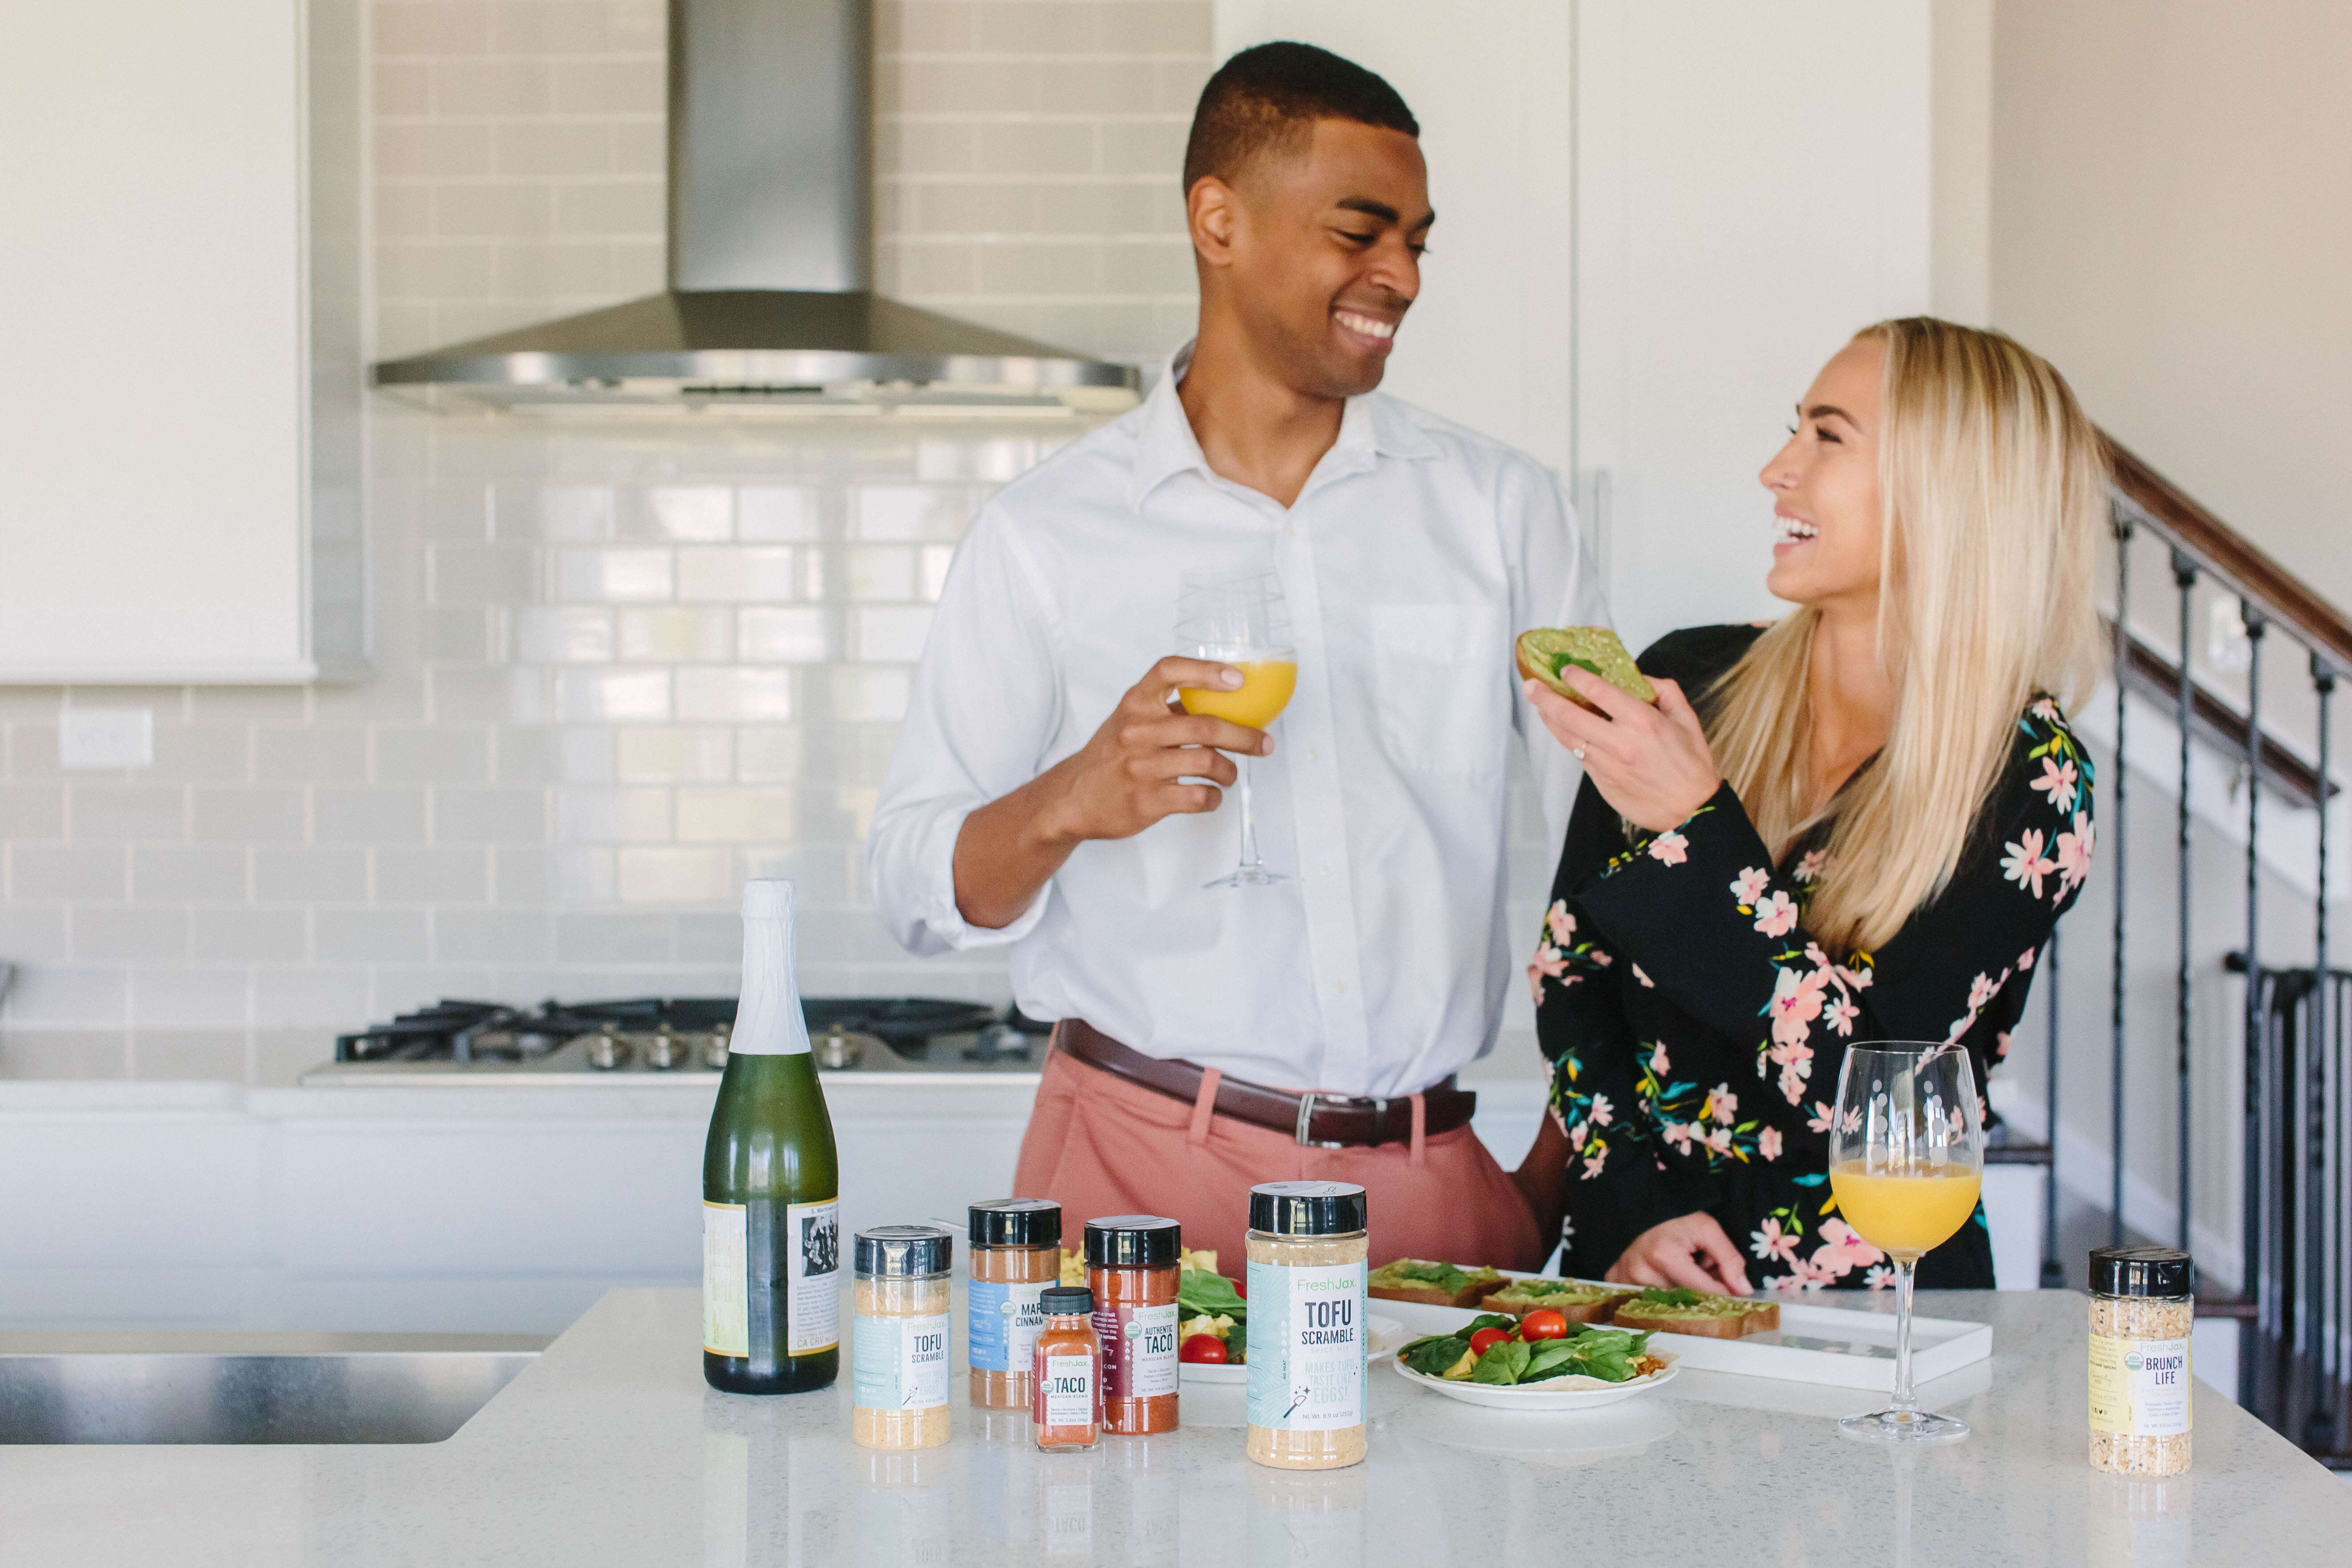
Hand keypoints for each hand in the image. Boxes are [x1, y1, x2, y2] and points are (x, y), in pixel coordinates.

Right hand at [953, 657, 1270, 927]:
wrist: (1072, 798)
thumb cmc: (1111, 755)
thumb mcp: (1130, 719)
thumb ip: (1169, 709)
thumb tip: (1227, 699)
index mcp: (1135, 704)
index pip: (1168, 671)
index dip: (1206, 670)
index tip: (1237, 678)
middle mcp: (1137, 731)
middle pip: (1205, 725)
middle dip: (1245, 736)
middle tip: (1265, 743)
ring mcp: (1141, 767)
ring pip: (1208, 763)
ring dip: (1229, 770)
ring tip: (1229, 774)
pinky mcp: (1146, 801)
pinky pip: (1199, 797)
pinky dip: (1214, 797)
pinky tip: (1211, 796)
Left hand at [1524, 670, 1720, 833]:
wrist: (1691, 811)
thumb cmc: (1691, 764)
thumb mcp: (1687, 719)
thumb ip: (1664, 691)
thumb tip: (1638, 677)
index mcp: (1642, 721)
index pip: (1599, 691)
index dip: (1577, 677)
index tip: (1566, 669)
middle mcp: (1619, 742)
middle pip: (1570, 714)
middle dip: (1546, 697)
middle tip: (1531, 685)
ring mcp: (1606, 764)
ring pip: (1567, 737)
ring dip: (1549, 718)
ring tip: (1538, 705)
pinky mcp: (1600, 781)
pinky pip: (1578, 755)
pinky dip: (1567, 739)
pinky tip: (1561, 729)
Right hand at [1604, 1211, 1752, 1294]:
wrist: (1638, 1204)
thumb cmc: (1674, 1216)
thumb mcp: (1707, 1228)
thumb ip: (1729, 1259)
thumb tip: (1743, 1290)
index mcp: (1665, 1256)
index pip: (1705, 1291)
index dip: (1724, 1291)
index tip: (1734, 1289)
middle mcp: (1641, 1273)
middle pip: (1686, 1299)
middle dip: (1701, 1289)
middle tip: (1702, 1268)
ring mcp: (1626, 1279)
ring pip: (1668, 1301)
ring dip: (1681, 1291)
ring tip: (1680, 1268)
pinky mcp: (1616, 1281)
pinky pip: (1643, 1299)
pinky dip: (1658, 1291)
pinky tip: (1661, 1274)